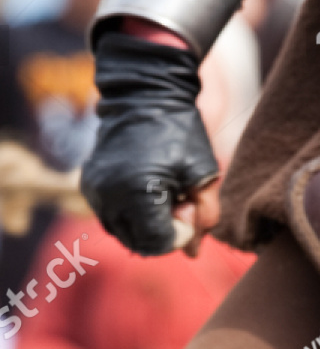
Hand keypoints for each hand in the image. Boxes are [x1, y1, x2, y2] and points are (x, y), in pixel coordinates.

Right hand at [82, 32, 219, 254]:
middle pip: (137, 243)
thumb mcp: (203, 176)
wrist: (146, 94)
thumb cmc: (181, 133)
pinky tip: (148, 190)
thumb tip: (194, 253)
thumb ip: (203, 217)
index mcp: (138, 193)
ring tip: (164, 194)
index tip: (189, 207)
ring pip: (122, 232)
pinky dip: (131, 214)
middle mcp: (109, 195)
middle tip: (179, 202)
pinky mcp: (88, 183)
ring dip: (146, 225)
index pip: (157, 243)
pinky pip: (110, 216)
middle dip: (163, 232)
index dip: (180, 235)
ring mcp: (94, 190)